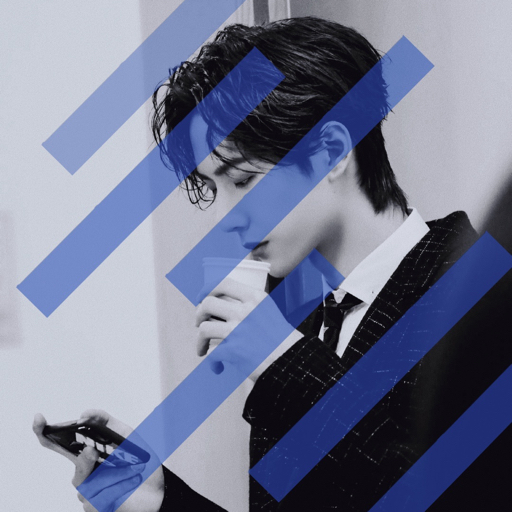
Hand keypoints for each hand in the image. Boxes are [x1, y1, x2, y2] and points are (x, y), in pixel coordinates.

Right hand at [33, 410, 163, 511]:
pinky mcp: (96, 508)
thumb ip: (105, 421)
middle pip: (76, 471)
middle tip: (93, 452)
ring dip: (116, 475)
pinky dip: (122, 487)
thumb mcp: (126, 434)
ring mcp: (89, 494)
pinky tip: (132, 482)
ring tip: (133, 470)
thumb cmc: (139, 462)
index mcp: (86, 453)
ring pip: (92, 487)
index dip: (43, 431)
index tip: (39, 418)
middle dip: (84, 463)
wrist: (157, 489)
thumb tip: (84, 414)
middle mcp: (84, 474)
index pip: (58, 443)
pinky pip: (103, 499)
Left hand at [195, 277, 302, 379]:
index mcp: (254, 297)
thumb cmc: (279, 338)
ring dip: (200, 340)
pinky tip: (218, 366)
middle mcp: (245, 311)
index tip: (201, 297)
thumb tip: (222, 303)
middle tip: (200, 323)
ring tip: (203, 347)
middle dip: (198, 314)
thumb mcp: (267, 310)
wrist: (291, 361)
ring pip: (204, 328)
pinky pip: (211, 354)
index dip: (206, 289)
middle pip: (207, 303)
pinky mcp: (234, 350)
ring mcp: (238, 330)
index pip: (222, 283)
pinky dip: (212, 362)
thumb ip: (249, 303)